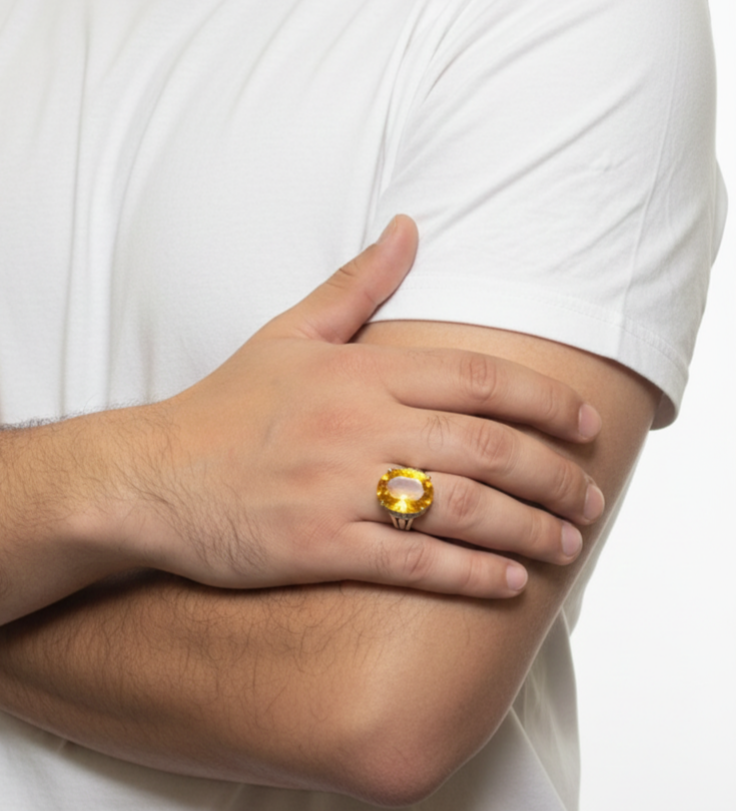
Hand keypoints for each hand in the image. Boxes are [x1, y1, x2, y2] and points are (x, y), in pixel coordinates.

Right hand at [111, 216, 604, 597]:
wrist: (150, 477)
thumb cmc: (223, 409)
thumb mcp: (288, 333)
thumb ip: (358, 284)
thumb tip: (411, 226)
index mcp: (358, 373)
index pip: (477, 380)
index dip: (544, 403)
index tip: (584, 425)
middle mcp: (357, 427)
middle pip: (485, 447)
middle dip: (553, 476)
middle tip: (589, 500)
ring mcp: (338, 489)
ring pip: (460, 508)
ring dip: (527, 530)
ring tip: (566, 545)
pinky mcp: (319, 548)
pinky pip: (412, 562)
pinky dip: (469, 574)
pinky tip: (508, 584)